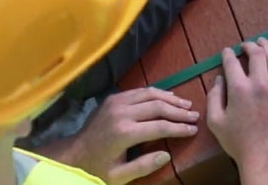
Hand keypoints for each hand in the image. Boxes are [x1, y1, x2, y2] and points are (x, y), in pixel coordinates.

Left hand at [39, 88, 199, 184]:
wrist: (72, 154)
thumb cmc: (96, 168)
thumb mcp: (118, 176)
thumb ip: (143, 166)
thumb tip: (167, 154)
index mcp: (124, 133)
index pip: (160, 126)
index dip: (179, 128)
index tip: (194, 129)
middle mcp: (121, 113)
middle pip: (158, 106)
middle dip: (179, 111)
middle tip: (195, 115)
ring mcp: (116, 102)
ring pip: (150, 94)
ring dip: (170, 98)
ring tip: (186, 104)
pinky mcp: (113, 98)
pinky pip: (139, 91)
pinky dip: (156, 93)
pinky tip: (167, 97)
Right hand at [208, 39, 267, 176]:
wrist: (265, 156)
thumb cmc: (237, 141)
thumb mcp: (215, 121)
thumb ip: (214, 96)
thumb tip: (220, 79)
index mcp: (239, 88)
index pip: (232, 62)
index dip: (227, 54)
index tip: (227, 52)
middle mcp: (260, 82)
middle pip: (256, 54)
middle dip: (249, 46)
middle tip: (245, 45)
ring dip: (267, 46)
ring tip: (262, 42)